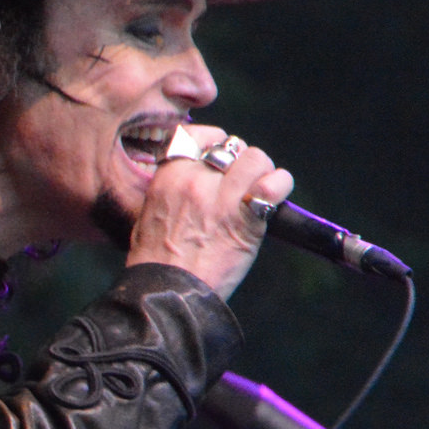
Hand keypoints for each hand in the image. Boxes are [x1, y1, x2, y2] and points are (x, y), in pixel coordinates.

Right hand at [126, 124, 291, 299]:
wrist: (167, 293)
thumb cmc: (155, 263)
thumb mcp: (149, 216)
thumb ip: (171, 192)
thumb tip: (191, 181)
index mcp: (167, 177)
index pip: (195, 135)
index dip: (212, 142)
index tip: (217, 157)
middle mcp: (194, 180)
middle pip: (230, 147)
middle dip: (238, 163)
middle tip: (238, 185)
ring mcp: (221, 197)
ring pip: (255, 158)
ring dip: (260, 172)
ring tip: (256, 191)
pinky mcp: (246, 217)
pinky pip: (274, 184)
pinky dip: (279, 187)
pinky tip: (274, 199)